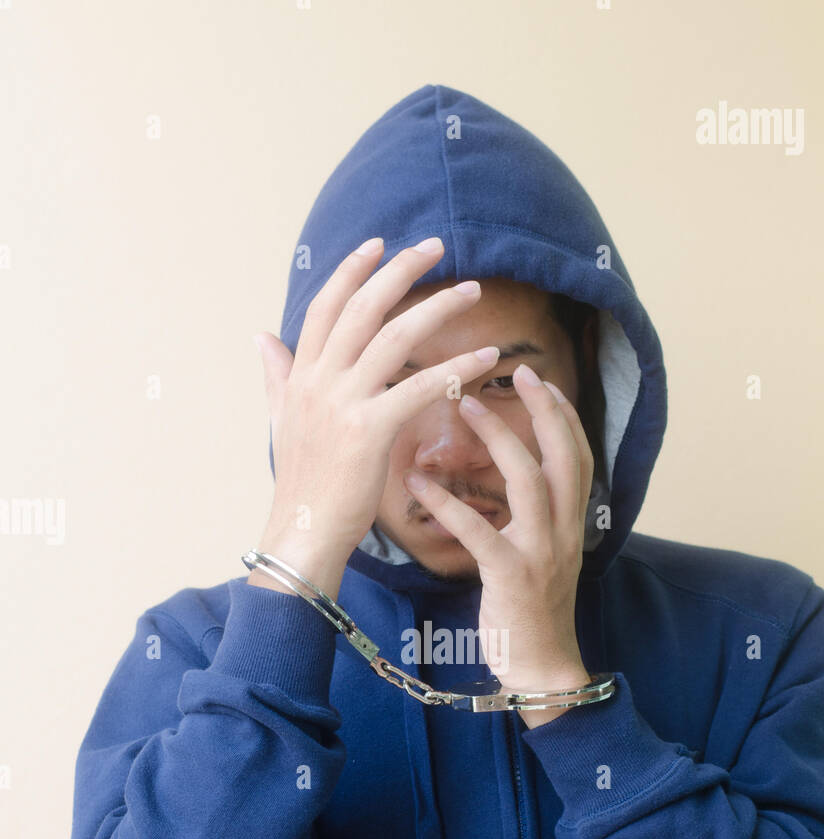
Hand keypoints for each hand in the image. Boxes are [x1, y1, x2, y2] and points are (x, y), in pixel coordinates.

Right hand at [250, 236, 499, 597]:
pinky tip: (485, 357)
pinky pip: (420, 386)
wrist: (302, 532)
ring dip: (437, 307)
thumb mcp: (282, 421)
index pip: (326, 305)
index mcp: (302, 375)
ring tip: (472, 290)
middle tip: (437, 247)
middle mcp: (319, 380)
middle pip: (362, 307)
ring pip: (394, 336)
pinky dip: (456, 366)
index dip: (352, 269)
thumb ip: (277, 375)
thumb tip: (261, 337)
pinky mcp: (371, 430)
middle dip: (401, 270)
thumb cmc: (302, 484)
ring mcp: (343, 403)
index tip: (380, 244)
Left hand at [403, 362, 594, 727]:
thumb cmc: (532, 612)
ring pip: (531, 483)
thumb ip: (536, 517)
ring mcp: (542, 553)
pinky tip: (420, 483)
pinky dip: (450, 505)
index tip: (542, 383)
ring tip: (467, 406)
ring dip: (501, 440)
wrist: (542, 668)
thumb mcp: (544, 557)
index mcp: (573, 523)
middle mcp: (566, 531)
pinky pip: (481, 532)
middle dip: (545, 411)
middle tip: (518, 373)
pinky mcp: (513, 577)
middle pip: (565, 456)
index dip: (564, 417)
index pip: (579, 456)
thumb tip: (519, 481)